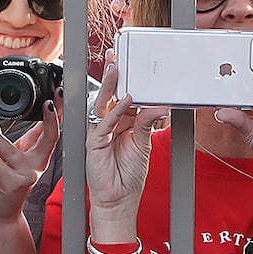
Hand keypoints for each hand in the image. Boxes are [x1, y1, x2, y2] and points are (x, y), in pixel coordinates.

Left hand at [0, 99, 60, 219]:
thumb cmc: (1, 183)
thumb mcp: (8, 156)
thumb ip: (7, 137)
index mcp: (38, 156)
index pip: (52, 132)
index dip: (57, 115)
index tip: (58, 97)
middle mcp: (37, 165)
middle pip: (50, 138)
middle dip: (51, 118)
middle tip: (46, 101)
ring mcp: (27, 175)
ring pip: (10, 148)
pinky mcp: (12, 184)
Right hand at [86, 52, 168, 218]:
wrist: (119, 199)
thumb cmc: (129, 174)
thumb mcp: (144, 144)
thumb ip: (148, 122)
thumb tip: (157, 104)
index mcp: (122, 122)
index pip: (124, 95)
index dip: (126, 79)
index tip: (128, 60)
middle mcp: (109, 124)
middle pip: (109, 94)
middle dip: (112, 74)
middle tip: (115, 54)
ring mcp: (100, 132)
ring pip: (103, 103)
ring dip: (109, 85)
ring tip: (115, 68)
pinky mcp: (94, 142)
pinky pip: (105, 123)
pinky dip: (115, 111)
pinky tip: (125, 100)